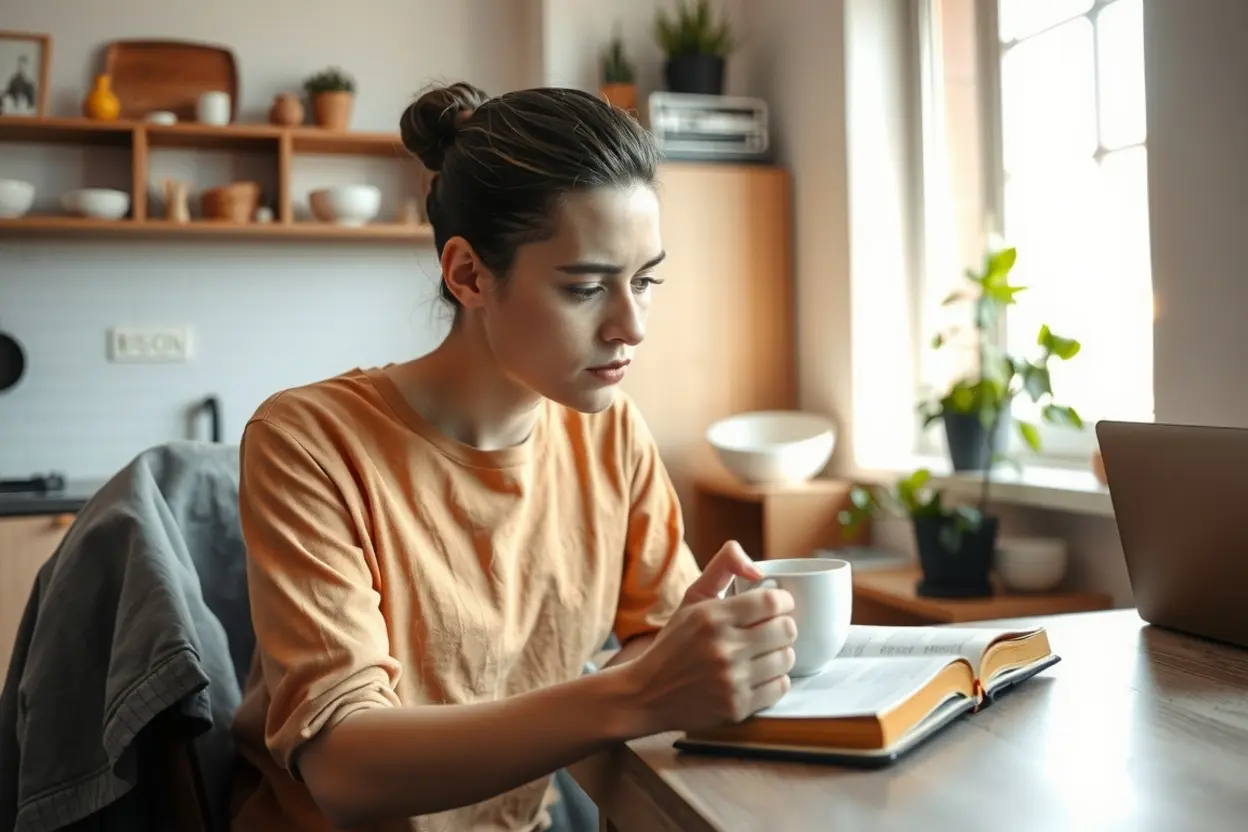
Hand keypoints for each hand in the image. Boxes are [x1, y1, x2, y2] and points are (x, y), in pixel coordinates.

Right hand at [622, 541, 796, 734]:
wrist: (646, 694)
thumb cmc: (675, 643)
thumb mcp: (692, 598)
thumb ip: (723, 567)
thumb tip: (758, 569)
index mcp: (711, 616)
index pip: (772, 601)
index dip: (783, 600)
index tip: (779, 605)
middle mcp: (722, 648)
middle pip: (786, 630)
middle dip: (783, 626)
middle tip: (771, 629)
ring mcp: (730, 680)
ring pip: (787, 658)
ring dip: (780, 654)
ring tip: (764, 653)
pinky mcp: (736, 707)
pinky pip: (780, 687)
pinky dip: (775, 680)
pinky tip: (759, 675)